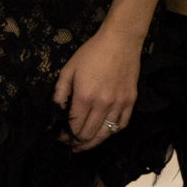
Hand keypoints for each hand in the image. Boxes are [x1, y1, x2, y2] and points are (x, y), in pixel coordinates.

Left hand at [51, 26, 140, 147]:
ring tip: (84, 145)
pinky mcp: (131, 100)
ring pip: (106, 133)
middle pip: (88, 134)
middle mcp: (103, 104)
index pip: (73, 126)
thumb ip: (60, 93)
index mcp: (85, 96)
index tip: (60, 138)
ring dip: (93, 142)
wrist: (121, 41)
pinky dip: (112, 132)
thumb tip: (56, 112)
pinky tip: (104, 132)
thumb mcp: (69, 70)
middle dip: (77, 142)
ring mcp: (119, 103)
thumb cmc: (92, 53)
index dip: (64, 136)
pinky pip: (122, 124)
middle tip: (70, 144)